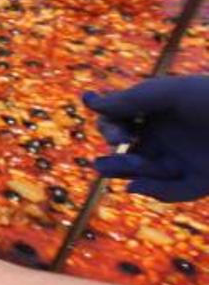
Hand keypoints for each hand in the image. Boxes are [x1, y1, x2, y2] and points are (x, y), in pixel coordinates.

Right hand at [86, 76, 208, 201]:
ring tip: (108, 171)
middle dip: (115, 155)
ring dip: (127, 172)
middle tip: (106, 160)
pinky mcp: (201, 182)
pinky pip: (173, 191)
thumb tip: (88, 102)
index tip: (115, 132)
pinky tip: (138, 187)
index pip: (122, 121)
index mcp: (157, 111)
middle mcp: (167, 136)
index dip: (110, 127)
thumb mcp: (171, 93)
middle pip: (129, 150)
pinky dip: (156, 191)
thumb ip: (130, 99)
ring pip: (145, 173)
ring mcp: (183, 161)